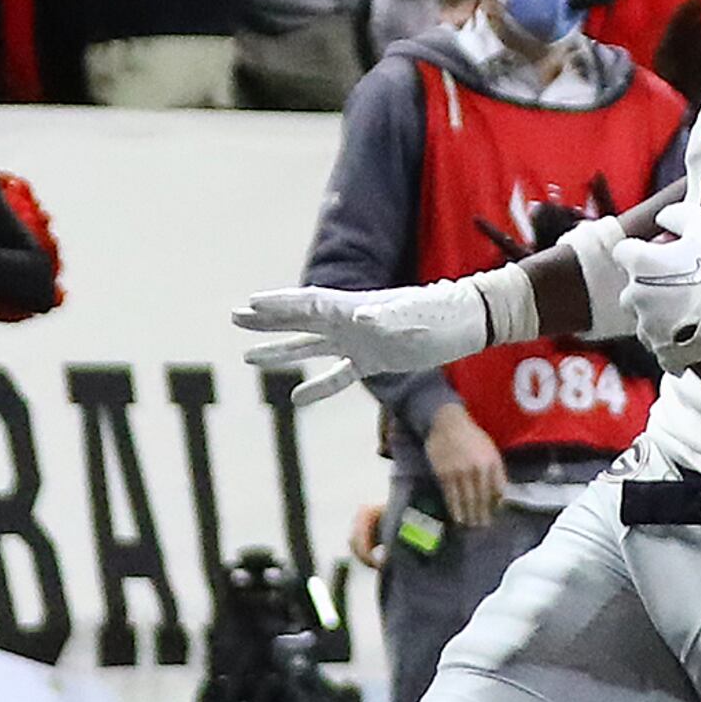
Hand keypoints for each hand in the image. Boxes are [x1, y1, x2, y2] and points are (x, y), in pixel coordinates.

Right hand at [232, 278, 495, 399]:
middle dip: (267, 321)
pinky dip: (318, 386)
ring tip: (248, 357)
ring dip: (281, 351)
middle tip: (235, 318)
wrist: (465, 322)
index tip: (249, 306)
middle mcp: (350, 321)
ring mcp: (360, 341)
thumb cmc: (438, 314)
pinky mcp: (375, 360)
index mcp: (353, 307)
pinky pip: (339, 375)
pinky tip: (297, 397)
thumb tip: (360, 316)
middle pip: (300, 320)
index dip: (279, 306)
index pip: (308, 304)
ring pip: (311, 347)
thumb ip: (383, 317)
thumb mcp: (409, 316)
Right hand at [423, 401, 507, 526]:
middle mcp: (476, 469)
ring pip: (465, 499)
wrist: (448, 424)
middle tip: (482, 526)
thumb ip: (497, 471)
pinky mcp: (444, 474)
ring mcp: (459, 473)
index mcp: (491, 462)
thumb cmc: (473, 437)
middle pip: (481, 498)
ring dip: (468, 515)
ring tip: (470, 525)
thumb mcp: (491, 450)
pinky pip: (450, 495)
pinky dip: (454, 508)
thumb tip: (500, 495)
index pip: (497, 490)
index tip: (495, 515)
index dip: (496, 504)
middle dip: (482, 514)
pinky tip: (457, 517)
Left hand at [620, 206, 700, 368]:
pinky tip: (690, 336)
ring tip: (689, 312)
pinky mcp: (665, 352)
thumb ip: (673, 215)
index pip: (623, 254)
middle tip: (680, 287)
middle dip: (649, 289)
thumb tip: (662, 218)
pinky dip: (672, 345)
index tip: (660, 259)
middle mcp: (636, 297)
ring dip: (659, 318)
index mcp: (640, 264)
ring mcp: (649, 328)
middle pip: (632, 291)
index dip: (642, 254)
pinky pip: (660, 350)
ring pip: (644, 322)